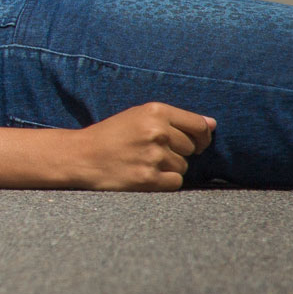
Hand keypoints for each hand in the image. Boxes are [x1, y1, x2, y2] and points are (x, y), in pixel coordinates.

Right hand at [70, 103, 215, 190]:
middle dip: (178, 152)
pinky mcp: (148, 178)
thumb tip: (212, 125)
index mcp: (155, 111)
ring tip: (143, 162)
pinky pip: (175, 182)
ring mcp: (153, 155)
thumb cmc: (111, 135)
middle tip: (151, 151)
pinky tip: (144, 174)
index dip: (203, 137)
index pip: (199, 126)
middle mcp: (157, 131)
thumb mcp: (139, 116)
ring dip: (168, 167)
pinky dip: (163, 181)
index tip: (196, 143)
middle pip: (192, 148)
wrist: (80, 156)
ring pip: (183, 166)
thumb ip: (176, 119)